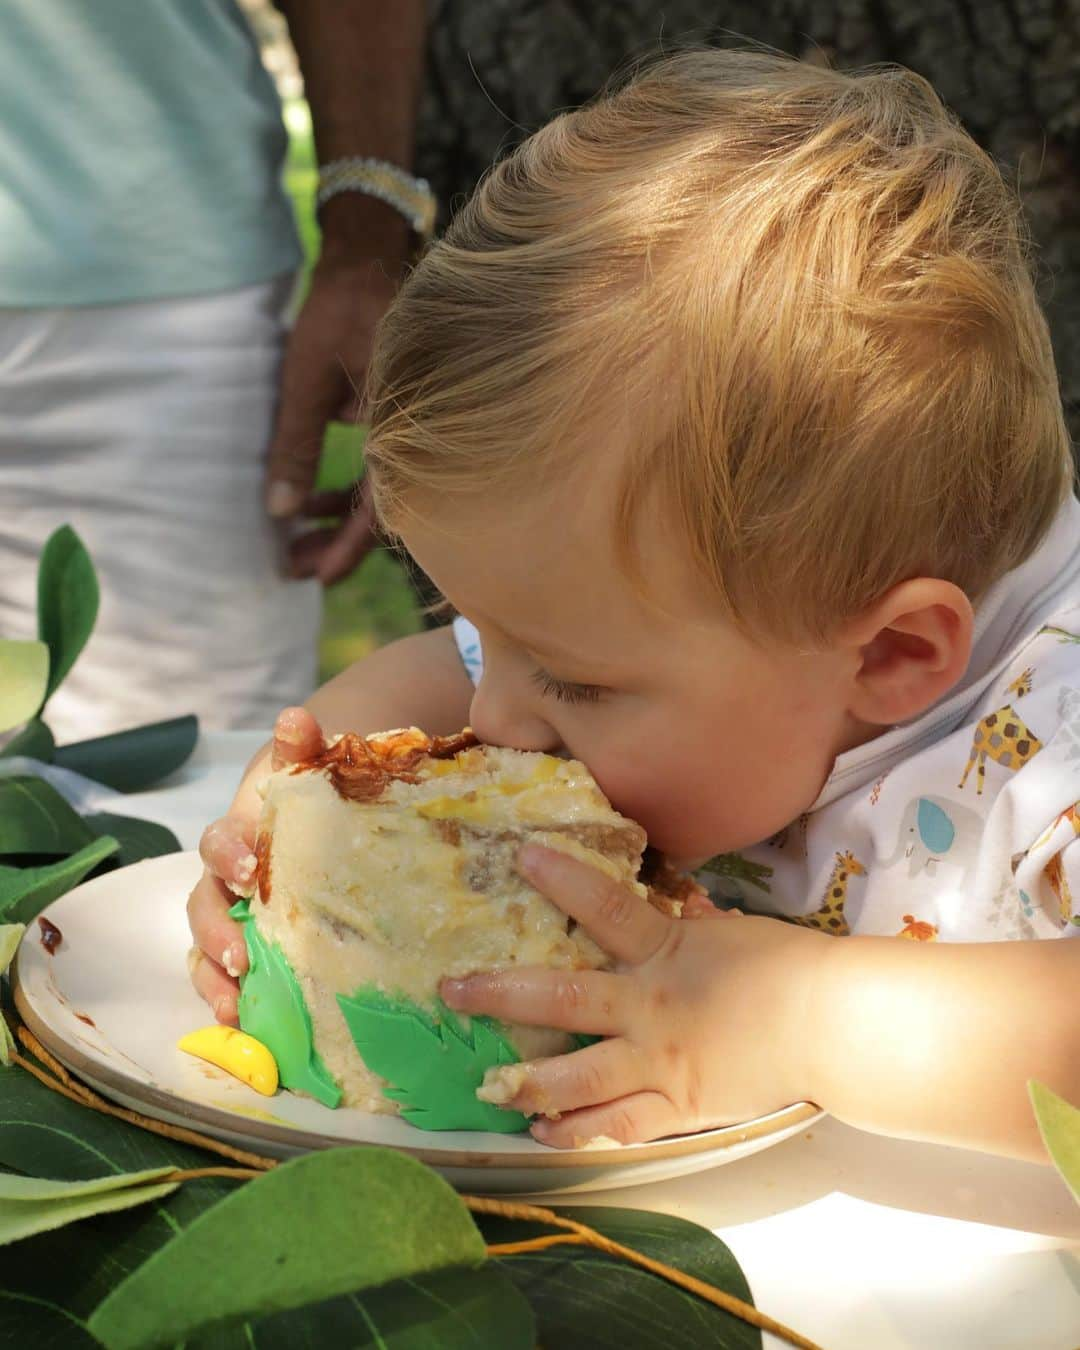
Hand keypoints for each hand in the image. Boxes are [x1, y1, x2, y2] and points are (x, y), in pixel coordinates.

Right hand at [186, 707, 325, 1021]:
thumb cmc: (317, 791)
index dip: (227, 856)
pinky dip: (234, 1004)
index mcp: (240, 834)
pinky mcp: (257, 949)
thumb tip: (296, 717)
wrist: (333, 811)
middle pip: (204, 908)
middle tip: (242, 957)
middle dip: (217, 933)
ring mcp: (239, 917)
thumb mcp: (314, 765)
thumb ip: (303, 745)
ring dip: (215, 981)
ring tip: (236, 1009)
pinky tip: (253, 1030)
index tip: (248, 869)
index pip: (217, 844)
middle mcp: (229, 880)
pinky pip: (231, 981)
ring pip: (207, 951)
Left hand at [264, 255, 398, 585]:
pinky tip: (313, 501)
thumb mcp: (306, 379)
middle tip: (291, 568)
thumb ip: (295, 446)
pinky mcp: (394, 422)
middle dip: (333, 544)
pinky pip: (375, 472)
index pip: (377, 512)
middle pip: (378, 513)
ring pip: (374, 495)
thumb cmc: (340, 311)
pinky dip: (344, 491)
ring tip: (294, 540)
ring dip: (335, 520)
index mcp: (398, 432)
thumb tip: (280, 511)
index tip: (314, 577)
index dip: (345, 550)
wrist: (369, 259)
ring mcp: (405, 432)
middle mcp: (411, 439)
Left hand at [440, 844, 830, 1146]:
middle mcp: (648, 1007)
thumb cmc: (786, 966)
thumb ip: (687, 922)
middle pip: (562, 998)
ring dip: (527, 1082)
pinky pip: (618, 1126)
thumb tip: (670, 899)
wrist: (830, 1025)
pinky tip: (544, 1133)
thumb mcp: (730, 931)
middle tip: (452, 990)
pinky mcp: (676, 1107)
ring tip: (487, 1087)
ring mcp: (658, 1062)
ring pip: (578, 1077)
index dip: (561, 878)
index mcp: (664, 952)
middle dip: (501, 994)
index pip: (604, 907)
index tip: (522, 855)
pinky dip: (579, 1132)